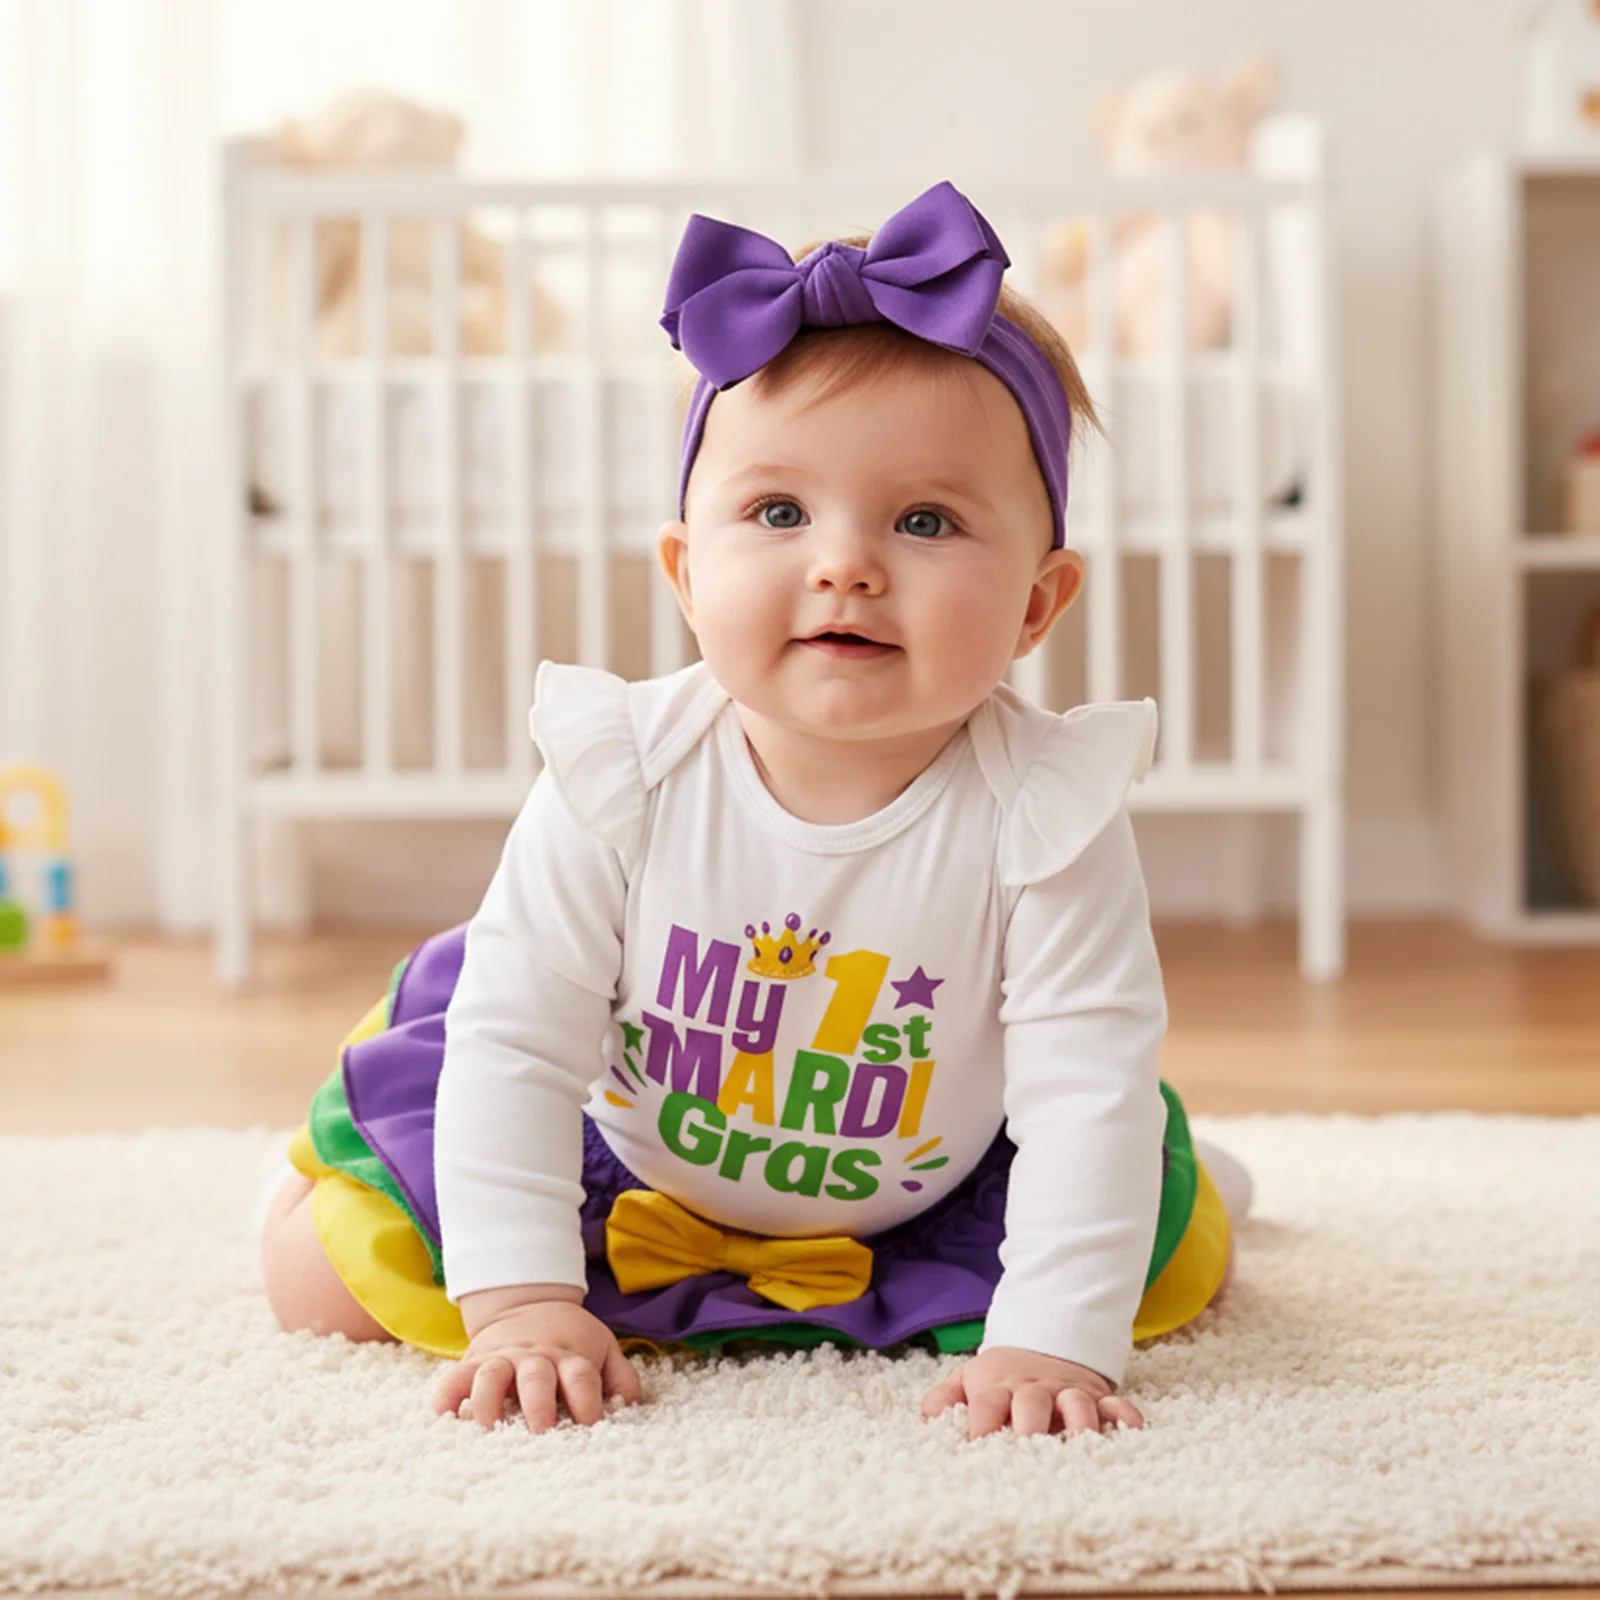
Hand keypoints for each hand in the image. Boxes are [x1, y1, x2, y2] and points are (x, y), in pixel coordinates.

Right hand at [432, 1299, 642, 1431]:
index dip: (588, 1402)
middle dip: (539, 1405)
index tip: (591, 1427)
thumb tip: (630, 1407)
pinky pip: (455, 1377)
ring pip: (492, 1376)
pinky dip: (447, 1395)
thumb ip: (621, 1377)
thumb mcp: (602, 1347)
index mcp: (570, 1356)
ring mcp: (503, 1359)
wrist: (528, 1301)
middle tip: (542, 1432)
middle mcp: (536, 1358)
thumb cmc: (570, 1338)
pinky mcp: (474, 1362)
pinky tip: (443, 1415)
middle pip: (538, 1378)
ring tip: (489, 1428)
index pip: (582, 1377)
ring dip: (490, 1402)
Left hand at [920, 1346, 1143, 1438]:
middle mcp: (1034, 1389)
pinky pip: (1115, 1405)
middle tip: (1029, 1445)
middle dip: (1030, 1423)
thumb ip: (946, 1397)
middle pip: (1031, 1402)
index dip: (982, 1422)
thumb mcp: (970, 1379)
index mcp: (999, 1387)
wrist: (1044, 1340)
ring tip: (1081, 1442)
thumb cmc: (1002, 1377)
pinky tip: (1130, 1430)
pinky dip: (1124, 1416)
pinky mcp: (1097, 1396)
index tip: (978, 1446)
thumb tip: (929, 1415)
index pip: (987, 1402)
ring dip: (1079, 1421)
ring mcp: (1067, 1392)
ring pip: (1076, 1403)